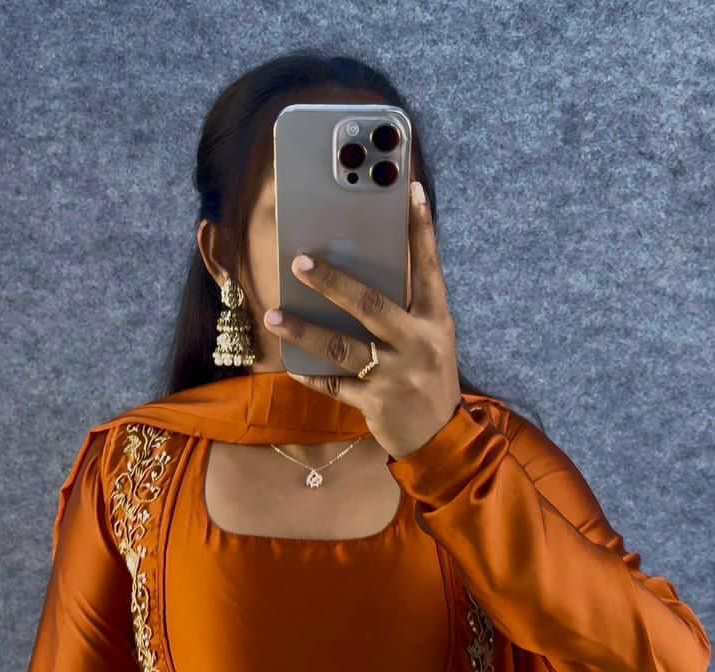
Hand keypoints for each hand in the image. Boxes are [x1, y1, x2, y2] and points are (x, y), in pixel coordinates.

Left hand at [262, 179, 463, 459]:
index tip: (410, 190)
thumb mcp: (432, 339)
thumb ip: (407, 310)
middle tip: (298, 262)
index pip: (429, 268)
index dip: (421, 229)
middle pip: (371, 305)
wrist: (441, 438)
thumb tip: (361, 273)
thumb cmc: (430, 377)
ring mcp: (395, 375)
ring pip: (341, 347)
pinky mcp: (375, 404)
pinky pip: (333, 384)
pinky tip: (289, 362)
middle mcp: (417, 344)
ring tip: (274, 316)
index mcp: (436, 322)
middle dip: (332, 282)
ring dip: (304, 331)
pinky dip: (309, 373)